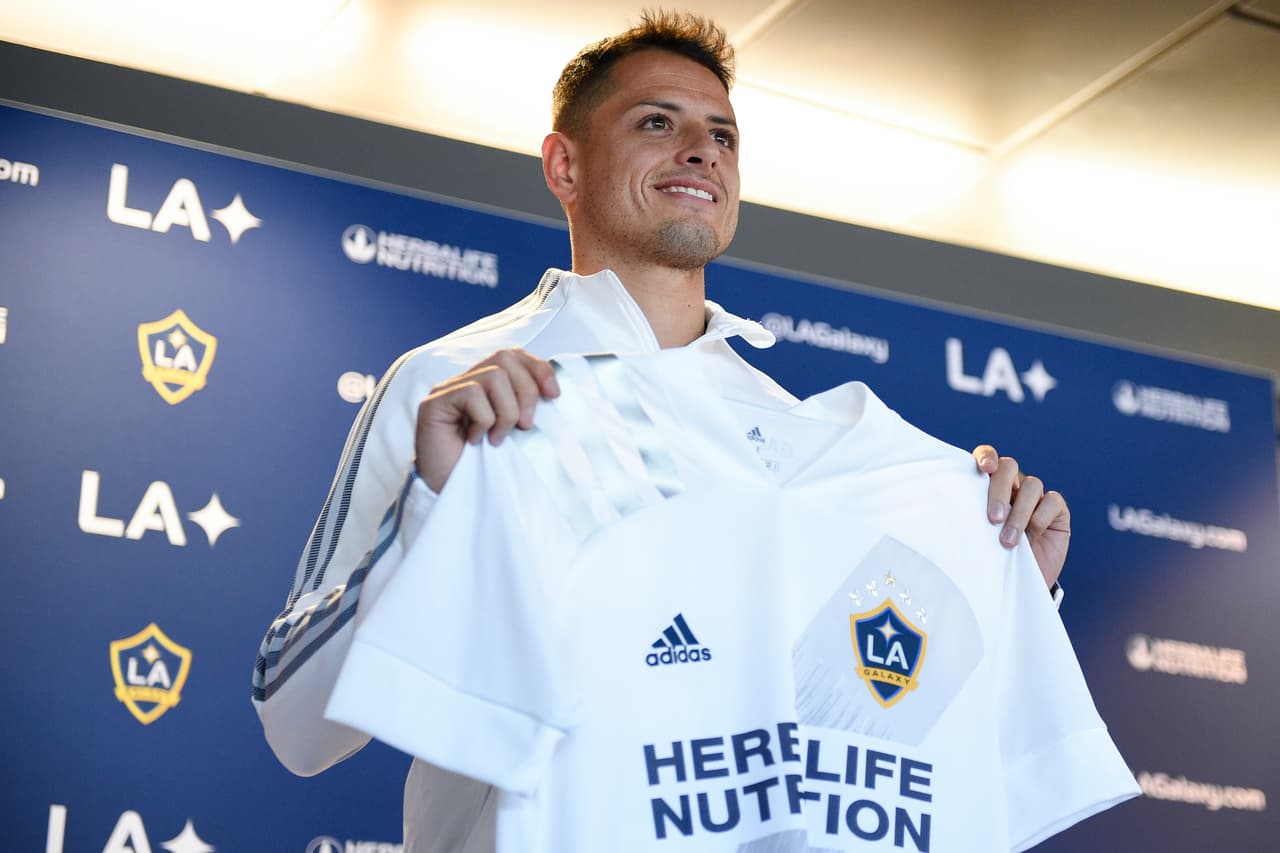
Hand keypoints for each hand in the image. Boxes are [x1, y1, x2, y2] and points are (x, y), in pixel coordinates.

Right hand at [415, 349, 559, 492]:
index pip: (514, 354)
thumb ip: (528, 407)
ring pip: (493, 376)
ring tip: (498, 437)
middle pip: (505, 358)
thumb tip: (554, 392)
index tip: (554, 395)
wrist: (454, 492)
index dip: (538, 368)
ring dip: (506, 411)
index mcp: (487, 383)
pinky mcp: (434, 402)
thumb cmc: (485, 464)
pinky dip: (484, 420)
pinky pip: (472, 394)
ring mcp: (448, 389)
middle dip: (527, 391)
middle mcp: (466, 379)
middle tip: (526, 425)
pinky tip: (475, 440)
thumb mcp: (516, 432)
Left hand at [973, 446, 1069, 589]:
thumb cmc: (990, 558)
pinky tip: (1031, 539)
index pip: (987, 457)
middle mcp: (1012, 485)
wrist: (1016, 582)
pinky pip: (1052, 502)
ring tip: (1008, 541)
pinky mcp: (1056, 509)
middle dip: (999, 491)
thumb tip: (950, 513)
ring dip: (1019, 513)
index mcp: (986, 485)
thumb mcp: (975, 537)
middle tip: (993, 519)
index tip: (984, 468)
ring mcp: (1035, 496)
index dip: (986, 456)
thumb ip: (968, 518)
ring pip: (1032, 485)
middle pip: (1008, 467)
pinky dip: (1039, 519)